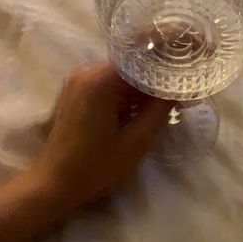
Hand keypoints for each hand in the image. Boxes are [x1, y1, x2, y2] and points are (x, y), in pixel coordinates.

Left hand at [33, 62, 170, 210]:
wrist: (54, 184)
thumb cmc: (95, 166)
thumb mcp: (137, 141)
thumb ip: (160, 110)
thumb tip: (178, 89)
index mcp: (100, 79)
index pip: (143, 56)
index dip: (168, 62)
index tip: (187, 72)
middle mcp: (86, 71)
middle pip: (132, 63)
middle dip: (157, 75)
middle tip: (181, 90)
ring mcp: (78, 81)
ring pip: (121, 74)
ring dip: (142, 86)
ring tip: (166, 101)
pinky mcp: (75, 93)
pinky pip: (108, 83)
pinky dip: (127, 93)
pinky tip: (142, 109)